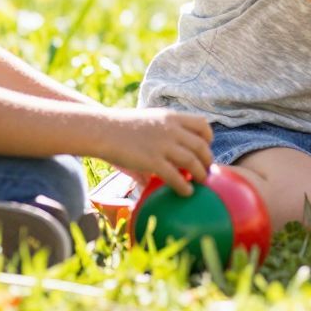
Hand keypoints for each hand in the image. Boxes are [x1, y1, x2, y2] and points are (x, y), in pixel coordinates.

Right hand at [98, 108, 214, 196]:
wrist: (102, 129)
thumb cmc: (120, 128)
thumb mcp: (145, 125)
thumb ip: (156, 142)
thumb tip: (148, 179)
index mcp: (171, 117)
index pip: (202, 124)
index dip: (208, 137)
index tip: (206, 146)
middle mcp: (171, 129)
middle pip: (201, 145)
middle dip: (207, 159)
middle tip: (206, 169)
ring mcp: (163, 145)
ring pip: (192, 161)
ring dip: (200, 173)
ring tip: (201, 182)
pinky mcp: (153, 160)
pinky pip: (176, 176)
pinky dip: (184, 186)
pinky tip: (187, 192)